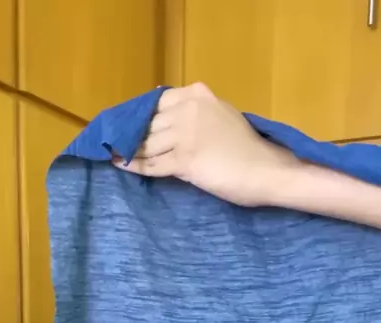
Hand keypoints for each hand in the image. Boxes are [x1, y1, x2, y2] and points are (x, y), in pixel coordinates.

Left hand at [112, 82, 297, 205]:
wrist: (266, 171)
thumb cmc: (248, 149)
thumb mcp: (221, 115)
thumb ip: (195, 109)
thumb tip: (161, 102)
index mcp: (198, 94)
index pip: (156, 101)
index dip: (139, 115)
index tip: (126, 124)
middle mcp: (188, 109)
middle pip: (148, 123)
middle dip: (130, 134)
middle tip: (114, 143)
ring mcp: (185, 134)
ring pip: (146, 143)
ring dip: (129, 151)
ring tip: (113, 155)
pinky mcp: (184, 160)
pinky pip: (151, 164)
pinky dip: (134, 166)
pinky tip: (121, 166)